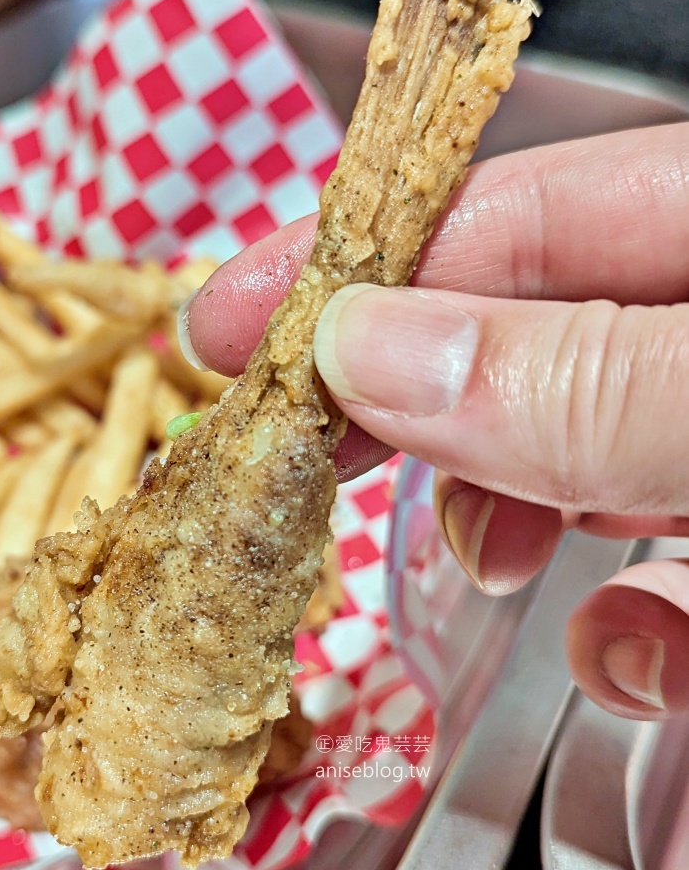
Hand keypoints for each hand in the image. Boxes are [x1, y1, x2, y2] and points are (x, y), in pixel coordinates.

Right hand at [182, 121, 688, 720]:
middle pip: (509, 336)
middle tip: (288, 455)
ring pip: (574, 465)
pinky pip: (655, 581)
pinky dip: (630, 634)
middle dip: (400, 404)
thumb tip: (364, 347)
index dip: (351, 261)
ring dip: (520, 529)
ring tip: (498, 566)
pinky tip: (643, 657)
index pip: (501, 211)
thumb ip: (578, 375)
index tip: (223, 324)